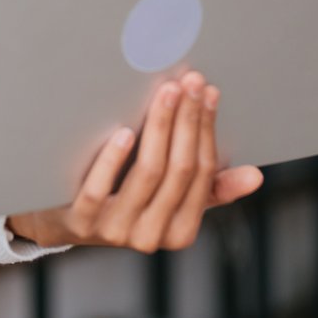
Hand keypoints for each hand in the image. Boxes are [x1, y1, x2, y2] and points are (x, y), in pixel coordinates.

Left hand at [6, 71, 263, 252]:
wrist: (61, 220)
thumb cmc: (124, 198)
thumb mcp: (169, 197)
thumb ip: (210, 188)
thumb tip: (255, 177)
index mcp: (180, 231)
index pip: (202, 174)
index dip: (207, 130)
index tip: (208, 92)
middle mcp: (151, 236)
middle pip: (179, 170)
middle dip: (188, 120)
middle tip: (190, 81)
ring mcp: (114, 230)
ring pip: (147, 174)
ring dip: (160, 127)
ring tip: (166, 91)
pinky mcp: (80, 222)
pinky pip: (99, 189)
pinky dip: (113, 158)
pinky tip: (123, 130)